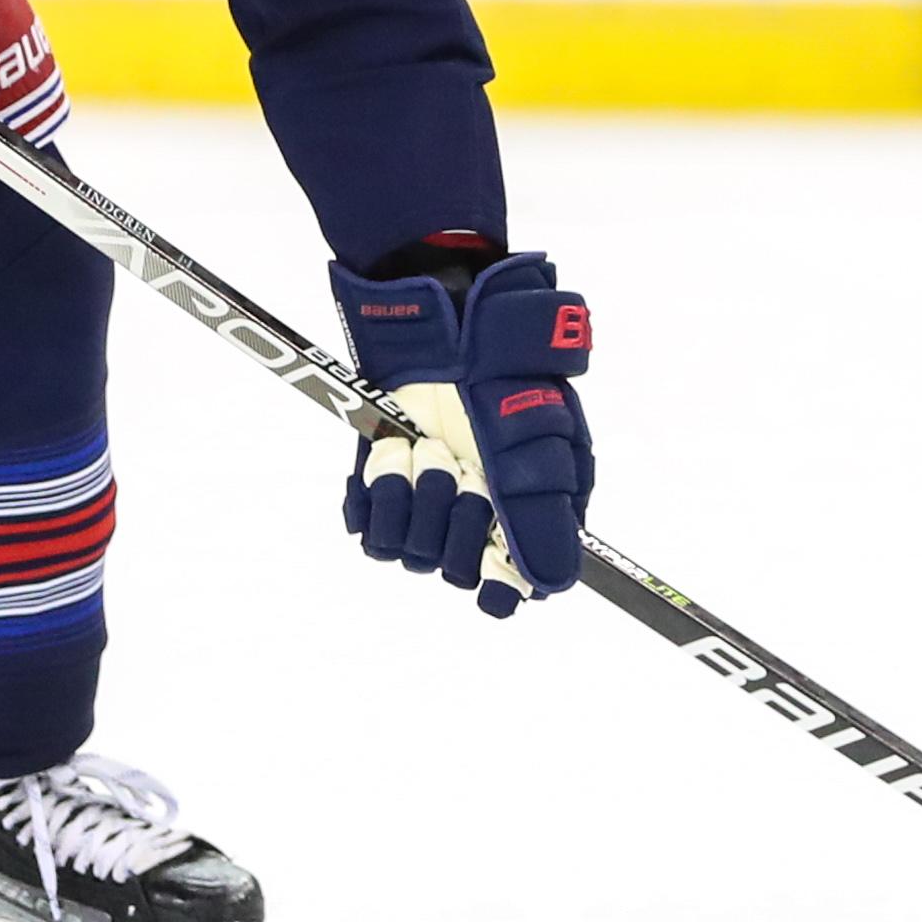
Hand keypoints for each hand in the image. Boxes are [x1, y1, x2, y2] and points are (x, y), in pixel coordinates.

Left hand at [332, 254, 593, 618]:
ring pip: (411, 551)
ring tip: (425, 448)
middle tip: (462, 465)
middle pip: (456, 571)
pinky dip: (377, 496)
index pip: (509, 589)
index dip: (500, 587)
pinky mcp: (382, 495)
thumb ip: (541, 516)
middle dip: (456, 517)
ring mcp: (426, 508)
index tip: (492, 573)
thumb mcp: (534, 441)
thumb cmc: (500, 378)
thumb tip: (552, 585)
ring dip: (417, 494)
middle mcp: (473, 521)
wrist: (438, 332)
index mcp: (523, 515)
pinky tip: (391, 457)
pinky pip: (370, 532)